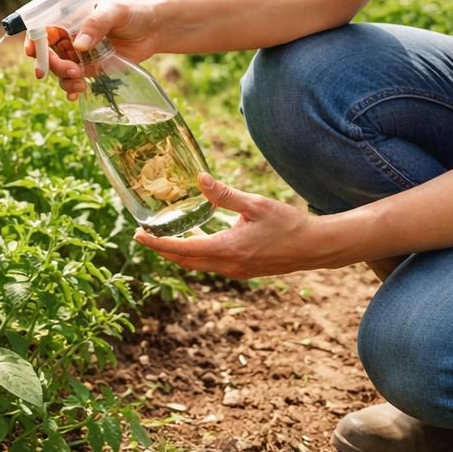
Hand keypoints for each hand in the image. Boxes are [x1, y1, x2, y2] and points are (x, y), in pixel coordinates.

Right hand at [24, 0, 163, 98]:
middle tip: (72, 72)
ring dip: (63, 79)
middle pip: (48, 53)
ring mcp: (77, 53)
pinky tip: (75, 95)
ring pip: (58, 70)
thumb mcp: (115, 12)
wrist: (153, 29)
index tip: (34, 53)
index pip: (43, 28)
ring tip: (80, 84)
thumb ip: (96, 24)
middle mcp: (68, 36)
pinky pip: (72, 80)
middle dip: (54, 65)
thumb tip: (78, 45)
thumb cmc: (133, 12)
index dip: (34, 40)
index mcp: (69, 17)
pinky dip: (70, 89)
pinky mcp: (88, 68)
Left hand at [133, 174, 327, 278]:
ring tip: (163, 235)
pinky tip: (195, 238)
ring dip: (179, 252)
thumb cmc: (288, 224)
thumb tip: (199, 179)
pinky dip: (196, 254)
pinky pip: (210, 264)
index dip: (156, 243)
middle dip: (162, 249)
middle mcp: (227, 265)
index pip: (182, 249)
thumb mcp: (255, 204)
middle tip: (144, 235)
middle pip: (184, 261)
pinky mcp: (241, 271)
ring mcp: (235, 271)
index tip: (138, 235)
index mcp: (227, 249)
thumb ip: (224, 195)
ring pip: (197, 265)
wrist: (314, 247)